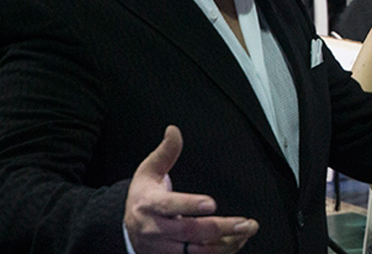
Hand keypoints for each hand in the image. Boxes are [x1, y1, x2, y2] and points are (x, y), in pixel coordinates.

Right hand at [125, 126, 259, 253]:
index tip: (212, 203)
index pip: (169, 206)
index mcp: (149, 205)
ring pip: (195, 251)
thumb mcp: (148, 171)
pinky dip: (220, 253)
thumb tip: (174, 130)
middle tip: (246, 223)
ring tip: (246, 232)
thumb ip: (165, 152)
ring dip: (224, 244)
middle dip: (221, 228)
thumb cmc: (143, 196)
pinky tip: (236, 242)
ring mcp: (162, 248)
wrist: (125, 228)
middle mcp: (154, 229)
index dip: (190, 206)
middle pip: (189, 232)